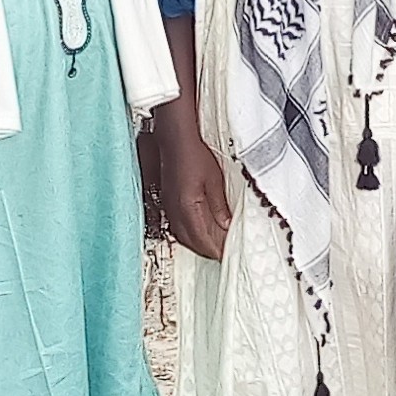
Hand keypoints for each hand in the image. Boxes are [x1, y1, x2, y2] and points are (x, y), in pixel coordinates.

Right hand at [158, 116, 232, 260]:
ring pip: (183, 236)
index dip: (216, 250)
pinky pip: (177, 226)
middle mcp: (175, 211)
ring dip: (197, 244)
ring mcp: (169, 207)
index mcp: (187, 208)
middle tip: (223, 253)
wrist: (176, 141)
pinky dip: (189, 234)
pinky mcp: (168, 202)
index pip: (203, 239)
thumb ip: (219, 206)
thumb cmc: (193, 155)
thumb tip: (225, 224)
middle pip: (192, 242)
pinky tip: (197, 231)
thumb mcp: (214, 180)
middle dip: (207, 251)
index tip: (227, 254)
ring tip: (213, 246)